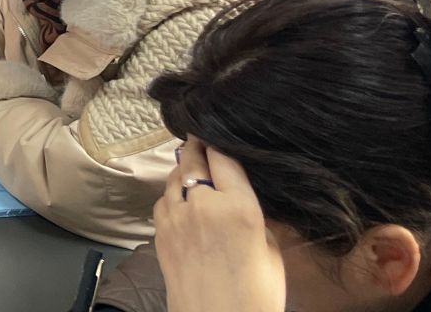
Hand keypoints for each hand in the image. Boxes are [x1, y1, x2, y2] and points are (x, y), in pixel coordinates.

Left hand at [154, 140, 285, 311]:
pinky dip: (171, 196)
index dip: (219, 142)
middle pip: (192, 159)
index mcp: (239, 207)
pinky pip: (162, 201)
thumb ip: (256, 218)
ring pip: (173, 178)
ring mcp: (176, 218)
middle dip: (196, 147)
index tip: (217, 135)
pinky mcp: (159, 232)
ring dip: (182, 171)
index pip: (223, 156)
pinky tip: (181, 201)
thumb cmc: (255, 295)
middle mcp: (203, 205)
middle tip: (198, 138)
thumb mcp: (271, 252)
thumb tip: (242, 198)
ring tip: (191, 168)